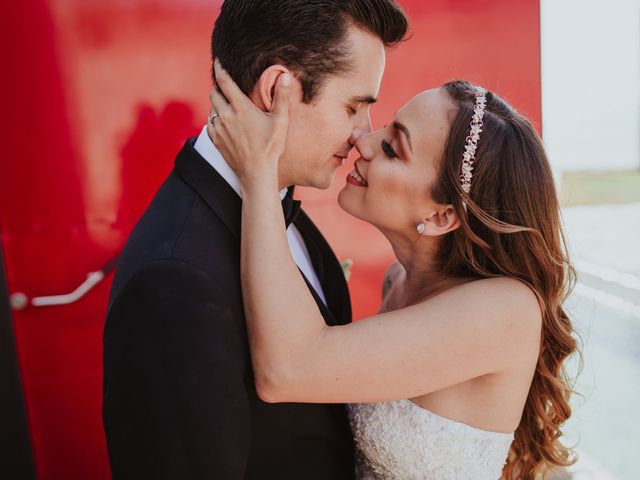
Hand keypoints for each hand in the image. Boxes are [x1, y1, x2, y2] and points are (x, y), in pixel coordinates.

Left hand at [207, 59, 291, 190]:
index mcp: (240, 108)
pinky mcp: (216, 141)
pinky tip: (223, 123)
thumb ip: (281, 97)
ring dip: (216, 104)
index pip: (224, 81)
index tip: (218, 62)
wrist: (256, 172)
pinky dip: (214, 120)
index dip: (220, 69)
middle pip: (214, 93)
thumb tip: (285, 75)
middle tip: (225, 86)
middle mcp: (226, 116)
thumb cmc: (270, 147)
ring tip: (226, 105)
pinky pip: (209, 125)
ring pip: (211, 109)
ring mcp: (218, 129)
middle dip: (218, 87)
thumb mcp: (280, 121)